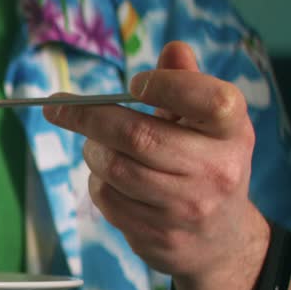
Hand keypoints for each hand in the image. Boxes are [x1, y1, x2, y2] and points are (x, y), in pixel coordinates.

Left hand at [44, 41, 270, 289]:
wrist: (221, 239)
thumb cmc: (207, 163)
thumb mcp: (210, 124)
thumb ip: (188, 85)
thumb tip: (173, 49)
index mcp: (232, 131)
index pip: (207, 100)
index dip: (164, 86)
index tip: (133, 83)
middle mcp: (216, 170)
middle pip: (139, 136)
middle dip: (89, 117)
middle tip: (58, 107)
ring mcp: (188, 208)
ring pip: (116, 169)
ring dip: (92, 151)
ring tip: (95, 144)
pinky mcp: (161, 237)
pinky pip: (110, 201)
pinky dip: (98, 182)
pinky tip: (107, 177)